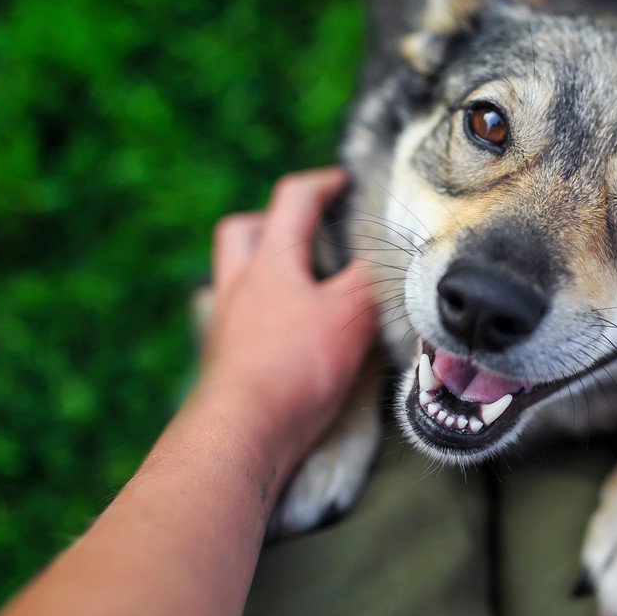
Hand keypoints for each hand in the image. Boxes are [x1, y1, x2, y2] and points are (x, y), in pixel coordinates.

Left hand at [193, 168, 376, 479]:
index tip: (346, 182)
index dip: (322, 183)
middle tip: (305, 232)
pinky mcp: (225, 363)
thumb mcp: (349, 315)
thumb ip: (371, 279)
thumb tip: (390, 251)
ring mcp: (226, 325)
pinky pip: (240, 322)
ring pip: (235, 278)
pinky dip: (264, 318)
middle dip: (270, 221)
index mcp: (269, 262)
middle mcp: (239, 286)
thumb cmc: (295, 366)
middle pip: (241, 232)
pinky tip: (288, 336)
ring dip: (263, 271)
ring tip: (301, 285)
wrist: (242, 433)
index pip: (292, 201)